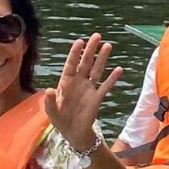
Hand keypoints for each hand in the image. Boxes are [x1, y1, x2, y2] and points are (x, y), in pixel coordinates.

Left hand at [44, 33, 124, 150]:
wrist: (73, 132)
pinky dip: (112, 78)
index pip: (71, 64)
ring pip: (97, 70)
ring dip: (102, 58)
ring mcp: (89, 88)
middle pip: (85, 62)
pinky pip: (105, 86)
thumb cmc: (60, 119)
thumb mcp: (52, 112)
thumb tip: (49, 90)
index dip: (75, 53)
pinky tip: (119, 69)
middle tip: (97, 36)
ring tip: (108, 45)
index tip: (80, 41)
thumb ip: (50, 101)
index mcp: (66, 82)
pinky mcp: (97, 97)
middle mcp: (78, 81)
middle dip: (91, 49)